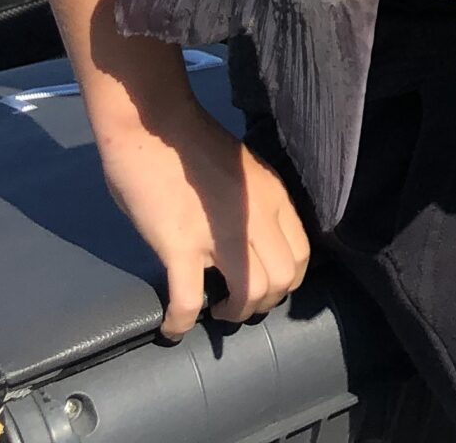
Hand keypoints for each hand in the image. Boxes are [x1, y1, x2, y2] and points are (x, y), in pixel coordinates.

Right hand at [97, 101, 309, 338]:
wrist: (155, 125)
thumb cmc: (192, 143)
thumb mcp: (245, 171)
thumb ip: (253, 205)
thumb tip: (247, 239)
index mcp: (274, 198)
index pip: (301, 255)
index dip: (286, 281)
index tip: (264, 287)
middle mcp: (258, 218)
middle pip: (282, 280)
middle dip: (264, 302)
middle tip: (238, 303)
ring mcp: (220, 233)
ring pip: (251, 294)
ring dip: (235, 313)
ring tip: (216, 311)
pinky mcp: (180, 246)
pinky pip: (188, 300)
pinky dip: (181, 323)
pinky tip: (173, 329)